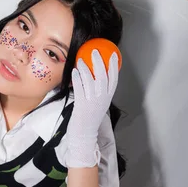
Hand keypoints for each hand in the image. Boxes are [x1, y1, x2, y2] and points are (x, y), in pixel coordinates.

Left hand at [66, 49, 118, 167]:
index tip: (113, 55)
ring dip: (84, 68)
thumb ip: (98, 92)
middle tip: (94, 51)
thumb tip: (94, 76)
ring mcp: (92, 102)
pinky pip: (79, 88)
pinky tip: (74, 72)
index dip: (114, 67)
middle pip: (103, 76)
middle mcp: (102, 99)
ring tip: (80, 60)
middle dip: (99, 62)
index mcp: (107, 98)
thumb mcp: (97, 104)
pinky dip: (77, 78)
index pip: (114, 80)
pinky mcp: (82, 105)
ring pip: (90, 80)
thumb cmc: (89, 118)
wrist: (84, 135)